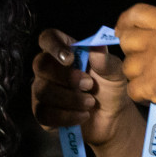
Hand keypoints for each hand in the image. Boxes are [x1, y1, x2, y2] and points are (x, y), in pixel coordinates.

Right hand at [31, 28, 137, 146]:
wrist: (111, 118)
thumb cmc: (110, 89)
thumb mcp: (115, 74)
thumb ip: (107, 62)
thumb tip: (98, 48)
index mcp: (65, 51)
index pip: (47, 38)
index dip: (53, 45)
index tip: (69, 58)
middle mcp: (49, 69)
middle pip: (40, 64)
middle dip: (65, 77)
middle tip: (89, 84)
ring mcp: (43, 91)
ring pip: (42, 91)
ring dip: (70, 98)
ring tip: (91, 103)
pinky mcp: (43, 113)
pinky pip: (44, 114)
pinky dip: (66, 116)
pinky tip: (83, 116)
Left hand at [115, 4, 155, 129]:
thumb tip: (138, 37)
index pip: (137, 12)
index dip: (125, 23)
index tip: (121, 33)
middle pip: (127, 40)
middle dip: (132, 56)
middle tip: (146, 68)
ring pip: (128, 67)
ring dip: (139, 79)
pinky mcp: (152, 83)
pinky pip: (132, 89)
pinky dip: (143, 97)